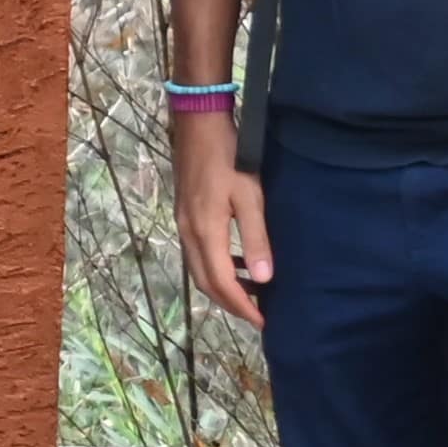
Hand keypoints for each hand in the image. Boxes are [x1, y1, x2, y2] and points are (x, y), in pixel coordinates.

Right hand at [171, 109, 268, 326]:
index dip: (242, 306)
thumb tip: (264, 280)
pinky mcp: (185, 215)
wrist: (198, 125)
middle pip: (205, 282)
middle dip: (230, 303)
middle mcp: (189, 233)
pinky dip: (217, 268)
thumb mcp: (250, 196)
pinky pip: (199, 254)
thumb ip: (256, 239)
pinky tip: (237, 262)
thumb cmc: (230, 157)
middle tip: (257, 314)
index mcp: (206, 232)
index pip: (222, 282)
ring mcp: (183, 224)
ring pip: (199, 269)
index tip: (263, 321)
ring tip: (251, 293)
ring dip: (223, 287)